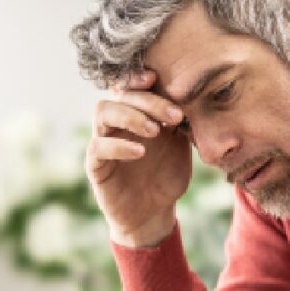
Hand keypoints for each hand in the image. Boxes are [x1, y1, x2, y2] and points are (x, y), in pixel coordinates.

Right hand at [87, 70, 192, 246]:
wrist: (155, 213)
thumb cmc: (167, 176)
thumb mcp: (180, 145)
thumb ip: (180, 122)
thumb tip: (193, 95)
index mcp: (136, 113)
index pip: (131, 85)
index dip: (140, 77)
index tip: (158, 79)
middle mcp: (116, 123)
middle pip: (120, 94)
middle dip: (148, 101)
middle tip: (174, 116)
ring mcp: (103, 142)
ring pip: (102, 112)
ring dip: (130, 116)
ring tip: (155, 131)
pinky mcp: (96, 166)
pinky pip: (97, 147)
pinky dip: (118, 146)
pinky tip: (140, 152)